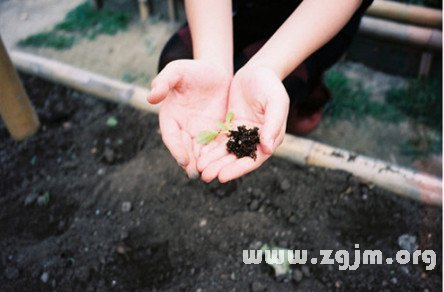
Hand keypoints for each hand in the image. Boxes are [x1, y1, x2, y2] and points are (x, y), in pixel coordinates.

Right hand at [147, 59, 230, 177]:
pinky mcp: (215, 133)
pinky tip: (224, 166)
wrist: (216, 72)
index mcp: (170, 117)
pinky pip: (216, 147)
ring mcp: (199, 133)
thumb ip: (164, 81)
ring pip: (200, 152)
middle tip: (197, 174)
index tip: (184, 160)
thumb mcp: (178, 70)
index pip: (171, 136)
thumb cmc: (193, 70)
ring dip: (204, 164)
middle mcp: (183, 128)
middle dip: (191, 162)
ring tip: (210, 175)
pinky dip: (218, 158)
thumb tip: (151, 97)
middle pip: (185, 149)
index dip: (176, 149)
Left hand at [197, 65, 288, 181]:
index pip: (254, 159)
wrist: (258, 71)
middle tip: (206, 176)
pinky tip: (199, 155)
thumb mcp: (275, 102)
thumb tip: (267, 147)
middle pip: (238, 159)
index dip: (239, 169)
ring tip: (200, 169)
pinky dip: (210, 148)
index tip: (223, 176)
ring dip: (214, 162)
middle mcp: (256, 140)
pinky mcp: (231, 127)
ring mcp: (242, 134)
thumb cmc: (270, 86)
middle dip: (222, 168)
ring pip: (227, 152)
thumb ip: (273, 124)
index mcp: (270, 138)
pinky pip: (219, 140)